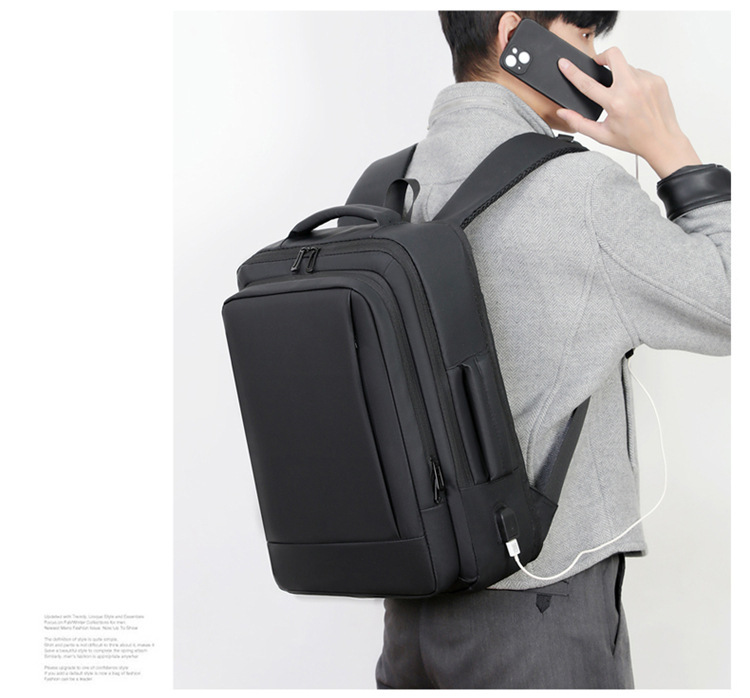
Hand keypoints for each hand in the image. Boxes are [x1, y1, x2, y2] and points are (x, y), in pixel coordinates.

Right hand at [556, 47, 700, 178]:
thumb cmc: (634, 139)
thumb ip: (580, 123)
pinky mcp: (657, 80)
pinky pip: (640, 72)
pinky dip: (635, 81)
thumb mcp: (602, 135)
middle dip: (603, 56)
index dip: (573, 72)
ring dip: (621, 75)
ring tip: (624, 95)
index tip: (565, 63)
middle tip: (599, 65)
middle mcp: (632, 89)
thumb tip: (563, 113)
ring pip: (627, 66)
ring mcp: (646, 81)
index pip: (588, 83)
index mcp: (615, 103)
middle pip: (613, 55)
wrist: (663, 141)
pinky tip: (637, 97)